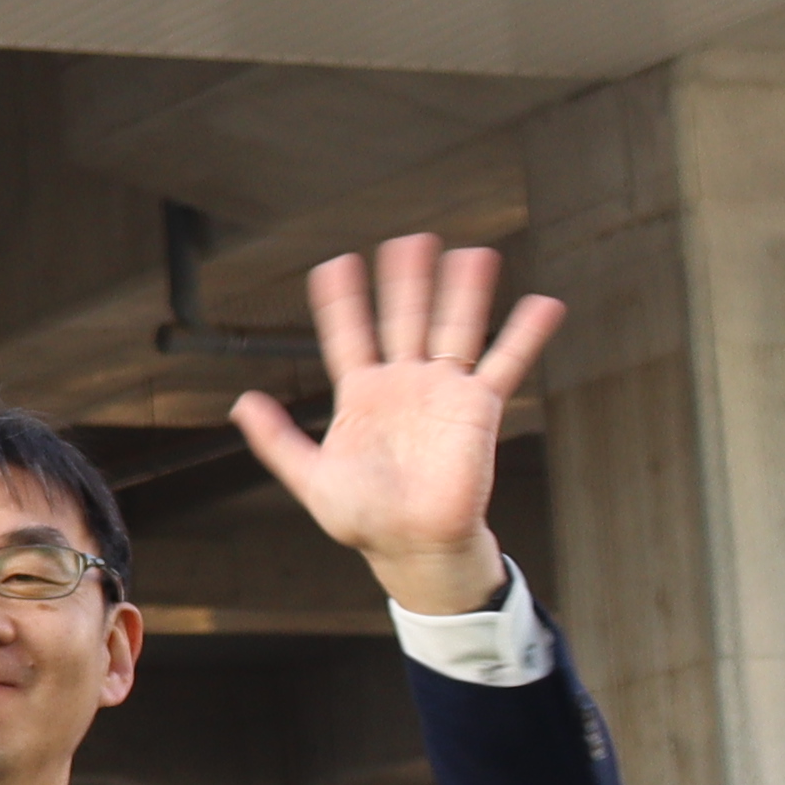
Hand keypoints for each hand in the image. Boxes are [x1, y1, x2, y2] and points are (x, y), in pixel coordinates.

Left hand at [229, 233, 555, 620]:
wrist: (410, 546)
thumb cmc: (361, 518)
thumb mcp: (308, 476)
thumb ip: (277, 439)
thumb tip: (241, 402)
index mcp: (360, 396)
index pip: (349, 336)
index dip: (341, 301)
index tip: (336, 264)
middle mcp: (403, 386)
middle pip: (404, 319)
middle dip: (407, 281)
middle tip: (412, 238)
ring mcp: (443, 393)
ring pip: (454, 329)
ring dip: (464, 292)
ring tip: (474, 252)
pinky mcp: (479, 409)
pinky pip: (505, 364)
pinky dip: (525, 334)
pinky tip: (544, 302)